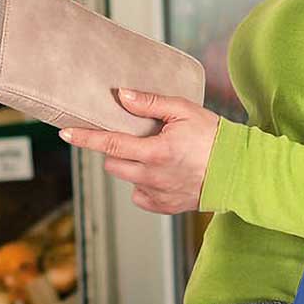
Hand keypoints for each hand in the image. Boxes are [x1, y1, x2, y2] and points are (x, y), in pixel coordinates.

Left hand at [59, 88, 219, 213]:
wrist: (237, 172)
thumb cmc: (213, 137)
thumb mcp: (183, 110)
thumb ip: (149, 103)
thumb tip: (121, 96)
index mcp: (155, 152)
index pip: (110, 144)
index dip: (85, 138)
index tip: (66, 134)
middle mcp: (152, 177)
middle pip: (113, 164)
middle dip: (115, 150)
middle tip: (133, 138)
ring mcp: (157, 195)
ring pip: (127, 179)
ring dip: (131, 166)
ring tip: (154, 155)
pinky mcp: (164, 207)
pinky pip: (140, 195)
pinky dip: (144, 184)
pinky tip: (161, 174)